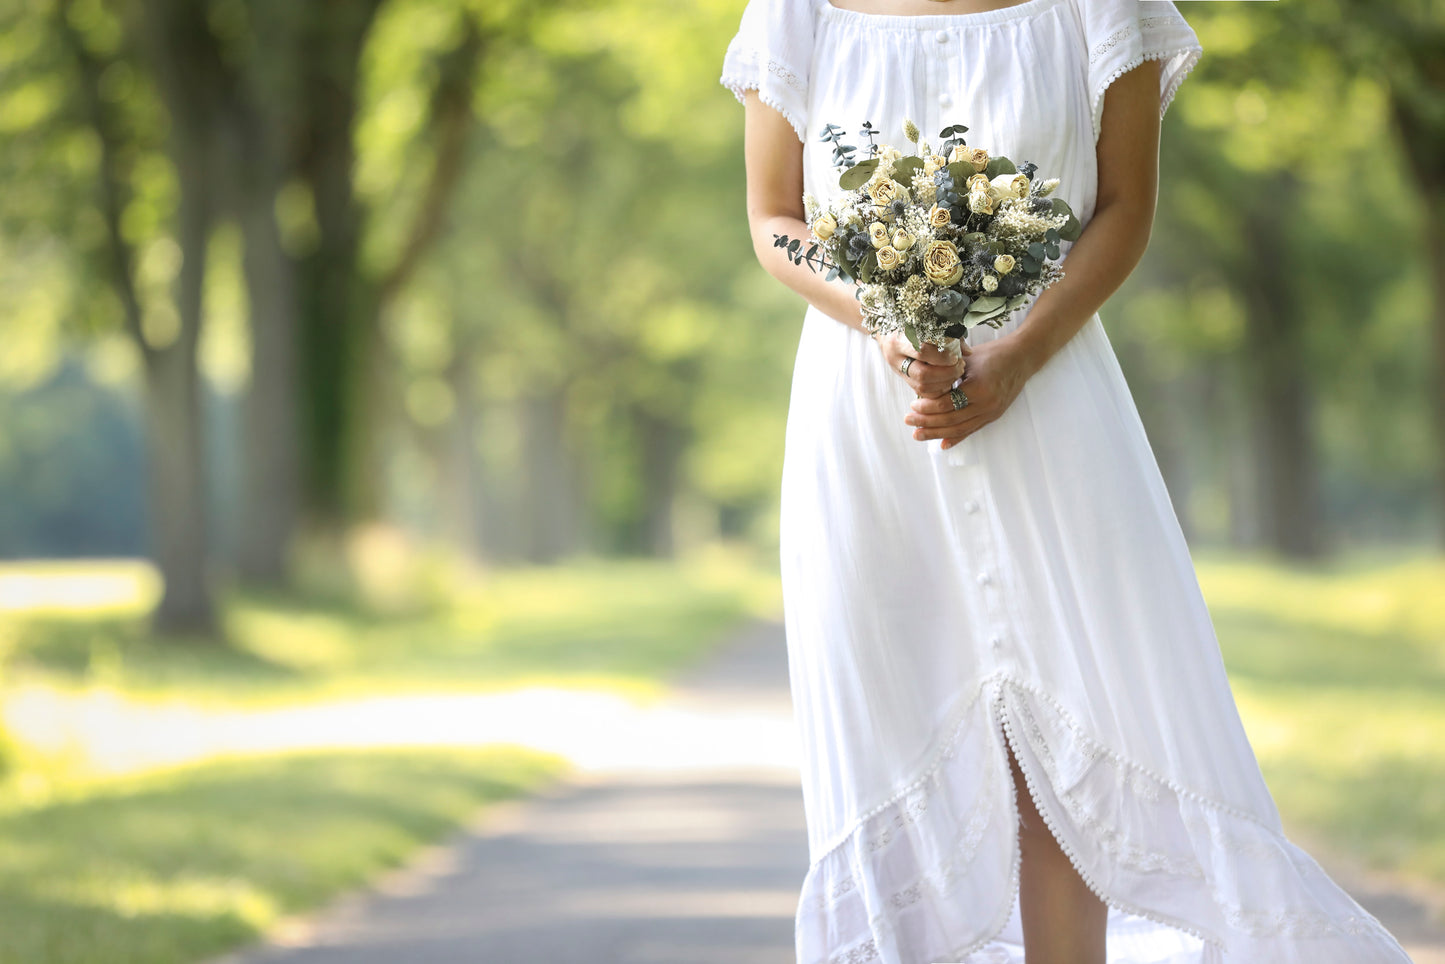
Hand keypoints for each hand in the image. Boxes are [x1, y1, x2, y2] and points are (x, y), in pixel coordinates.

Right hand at [873, 330, 970, 398]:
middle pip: (922, 374)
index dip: (942, 357)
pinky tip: (947, 381)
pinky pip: (921, 392)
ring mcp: (897, 370)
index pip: (921, 352)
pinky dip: (937, 390)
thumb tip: (967, 351)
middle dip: (946, 373)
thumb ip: (948, 335)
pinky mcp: (903, 380)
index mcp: (899, 339)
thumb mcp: (925, 323)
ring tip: (956, 373)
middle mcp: (895, 358)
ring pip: (921, 386)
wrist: (885, 331)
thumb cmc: (909, 323)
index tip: (955, 356)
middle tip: (960, 367)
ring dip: (943, 383)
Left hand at [904, 334, 1036, 448]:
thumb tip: (921, 386)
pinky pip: (972, 430)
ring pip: (960, 429)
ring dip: (937, 433)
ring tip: (918, 435)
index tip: (912, 405)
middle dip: (927, 423)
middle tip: (909, 421)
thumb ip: (947, 374)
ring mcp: (991, 412)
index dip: (926, 407)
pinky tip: (942, 444)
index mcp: (978, 387)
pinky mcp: (994, 416)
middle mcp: (986, 404)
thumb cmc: (992, 354)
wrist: (1022, 358)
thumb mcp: (967, 359)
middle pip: (950, 420)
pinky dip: (956, 438)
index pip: (946, 404)